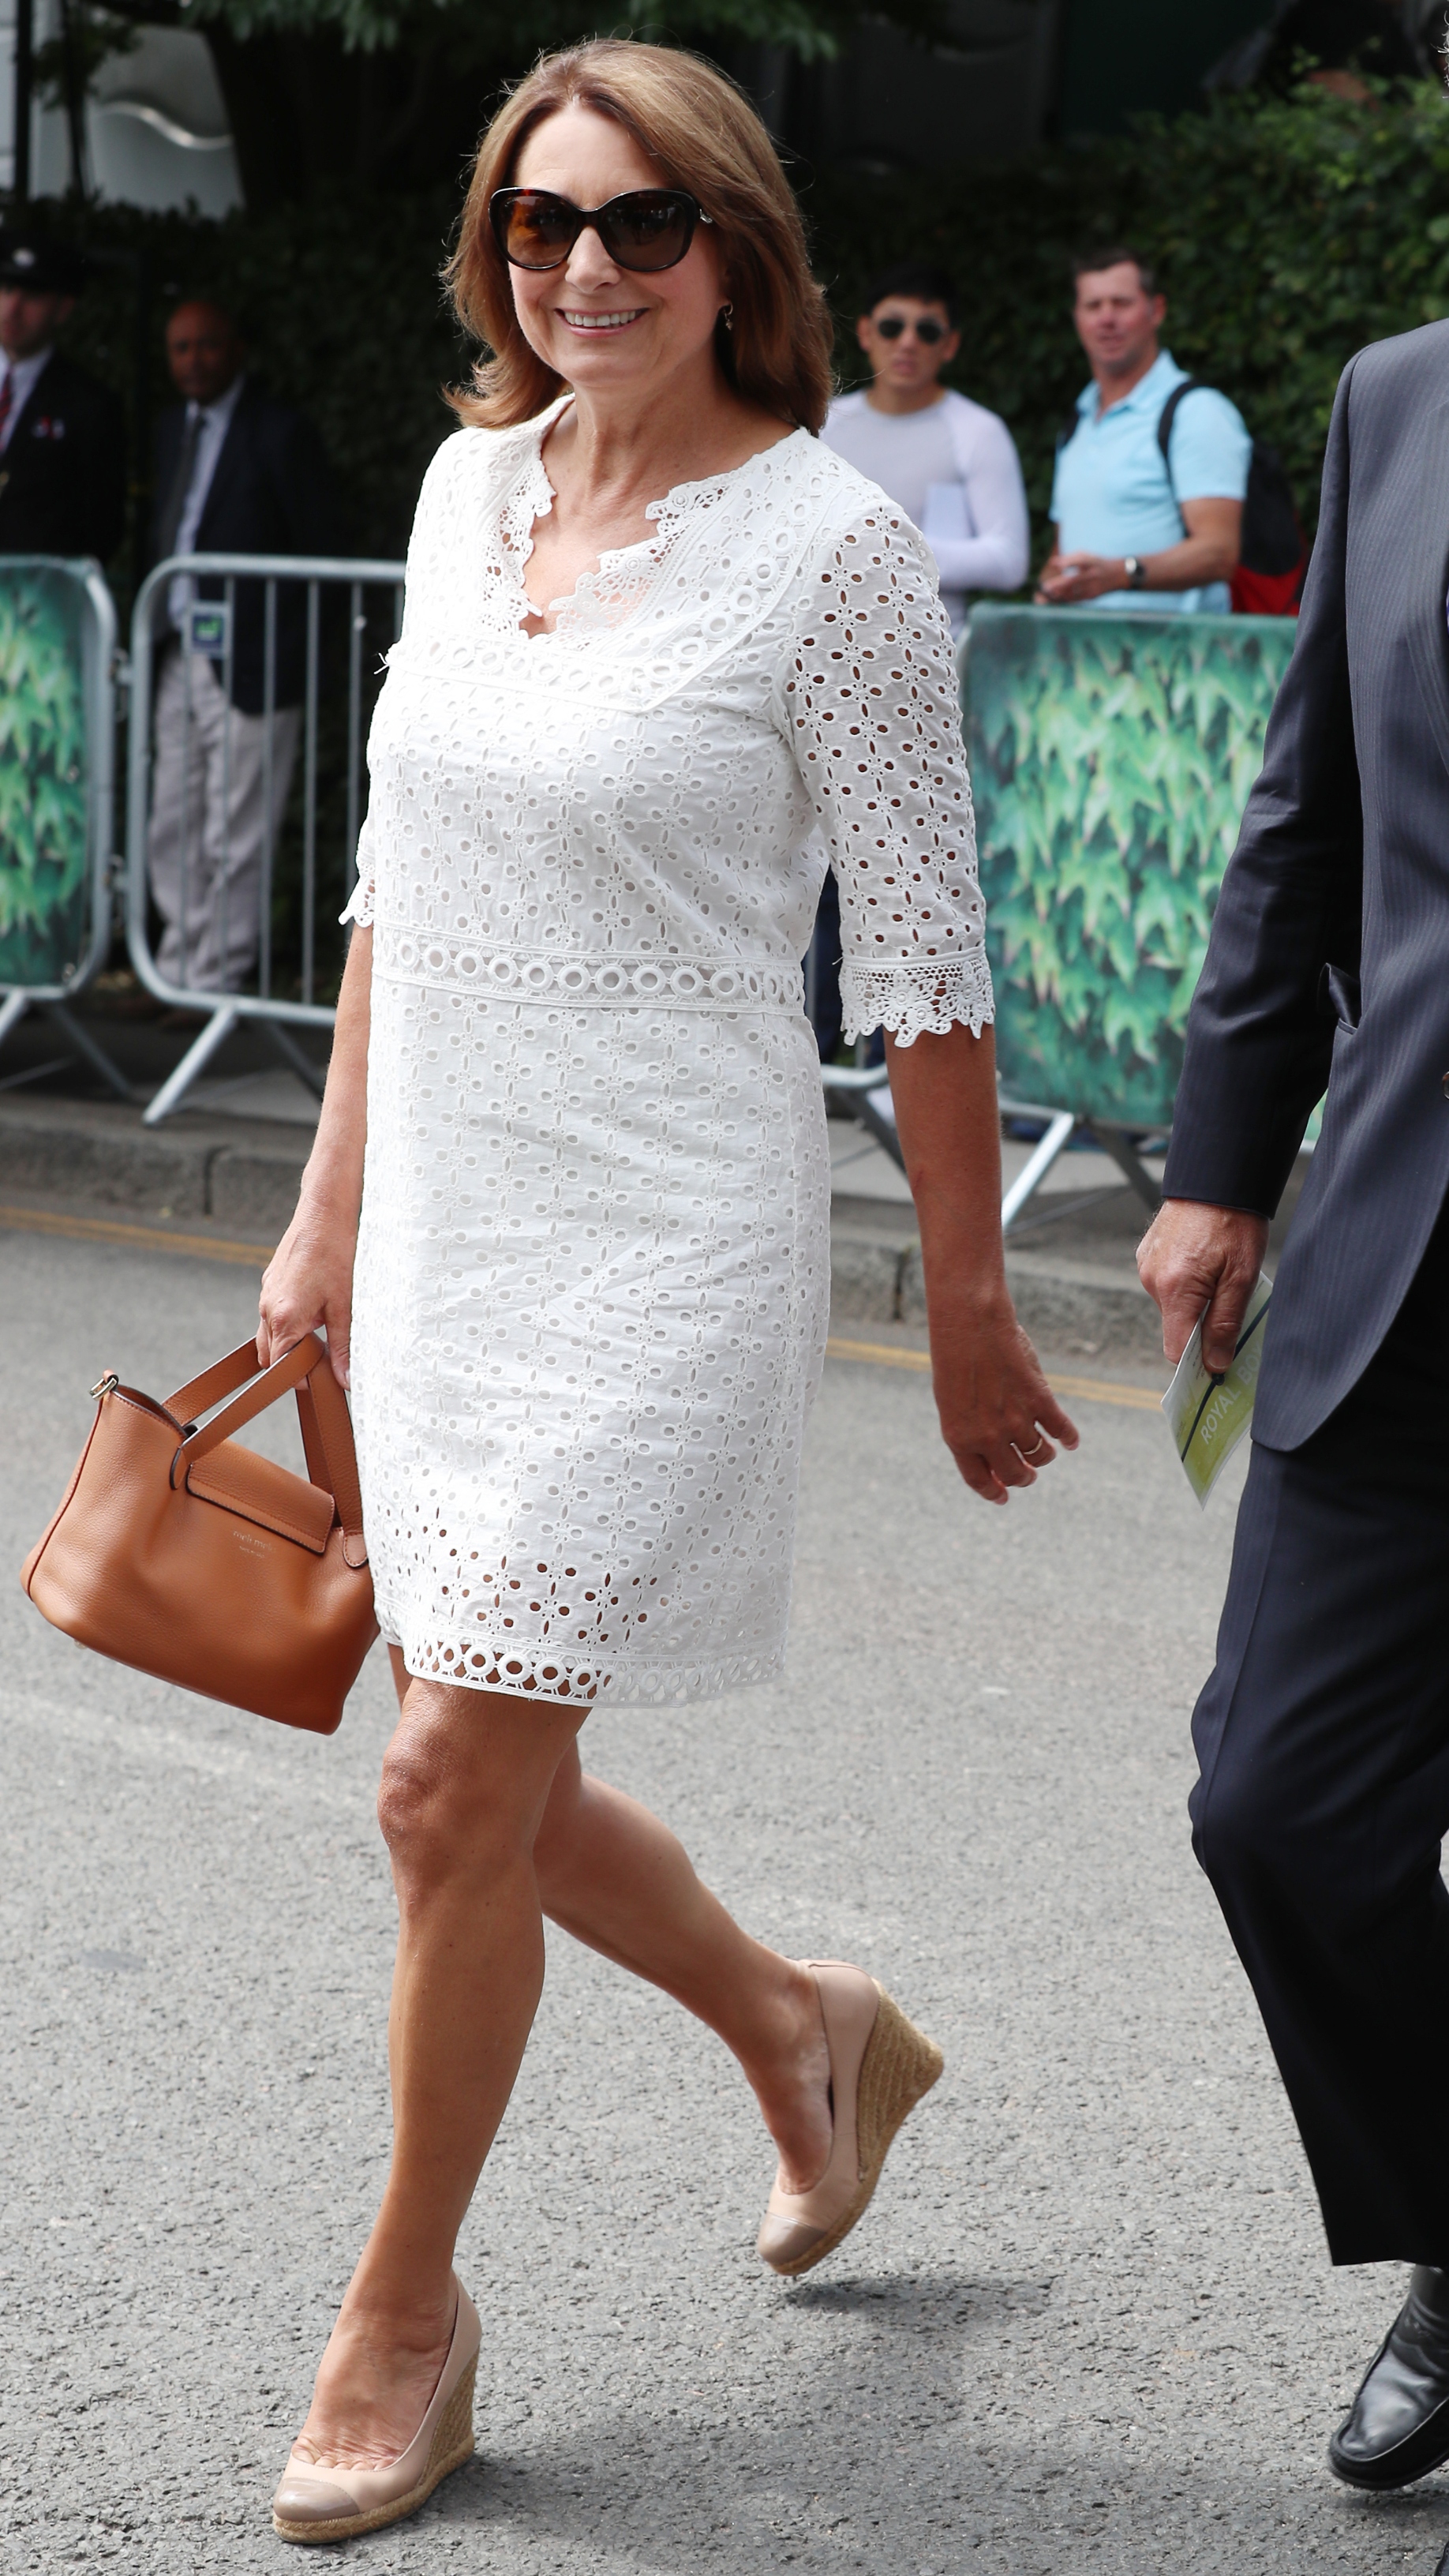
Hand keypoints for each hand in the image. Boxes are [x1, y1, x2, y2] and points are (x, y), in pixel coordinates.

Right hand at [257, 1192, 357, 1387]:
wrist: (324, 1213)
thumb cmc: (336, 1254)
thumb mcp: (345, 1307)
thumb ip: (342, 1346)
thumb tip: (345, 1378)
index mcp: (285, 1318)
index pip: (280, 1366)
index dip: (299, 1377)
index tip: (321, 1378)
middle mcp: (268, 1308)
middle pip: (270, 1354)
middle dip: (291, 1363)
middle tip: (321, 1360)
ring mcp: (266, 1294)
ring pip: (269, 1333)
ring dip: (289, 1341)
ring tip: (318, 1334)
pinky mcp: (270, 1281)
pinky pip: (271, 1312)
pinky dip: (287, 1321)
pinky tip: (312, 1311)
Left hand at [930, 1292, 1079, 1505]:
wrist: (970, 1326)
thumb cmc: (955, 1359)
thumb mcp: (953, 1402)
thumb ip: (970, 1432)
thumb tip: (995, 1459)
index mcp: (959, 1438)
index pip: (979, 1479)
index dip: (994, 1491)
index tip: (1004, 1497)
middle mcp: (988, 1436)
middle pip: (1015, 1473)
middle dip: (1024, 1478)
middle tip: (1029, 1475)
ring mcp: (1015, 1420)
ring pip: (1040, 1454)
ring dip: (1043, 1456)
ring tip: (1044, 1450)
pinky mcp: (1039, 1401)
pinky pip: (1061, 1429)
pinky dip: (1068, 1437)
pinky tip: (1070, 1440)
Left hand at [1036, 550, 1126, 605]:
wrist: (1118, 575)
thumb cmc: (1096, 564)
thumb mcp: (1086, 557)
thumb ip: (1069, 559)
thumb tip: (1052, 562)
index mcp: (1092, 561)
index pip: (1080, 560)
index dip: (1069, 562)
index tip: (1057, 565)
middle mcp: (1093, 574)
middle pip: (1074, 580)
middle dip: (1059, 584)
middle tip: (1046, 587)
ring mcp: (1093, 587)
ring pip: (1074, 592)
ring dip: (1059, 594)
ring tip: (1048, 594)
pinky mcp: (1092, 596)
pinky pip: (1076, 599)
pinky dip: (1065, 599)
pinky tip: (1055, 598)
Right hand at [1137, 1200, 1268, 1374]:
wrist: (1216, 1176)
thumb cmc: (1234, 1222)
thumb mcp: (1241, 1277)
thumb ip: (1225, 1323)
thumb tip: (1216, 1364)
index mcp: (1175, 1290)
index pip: (1177, 1350)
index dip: (1199, 1362)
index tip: (1221, 1362)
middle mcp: (1152, 1280)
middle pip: (1177, 1326)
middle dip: (1203, 1324)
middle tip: (1233, 1301)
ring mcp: (1146, 1265)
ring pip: (1173, 1304)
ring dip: (1195, 1300)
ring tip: (1220, 1272)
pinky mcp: (1147, 1253)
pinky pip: (1166, 1282)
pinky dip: (1185, 1282)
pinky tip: (1204, 1260)